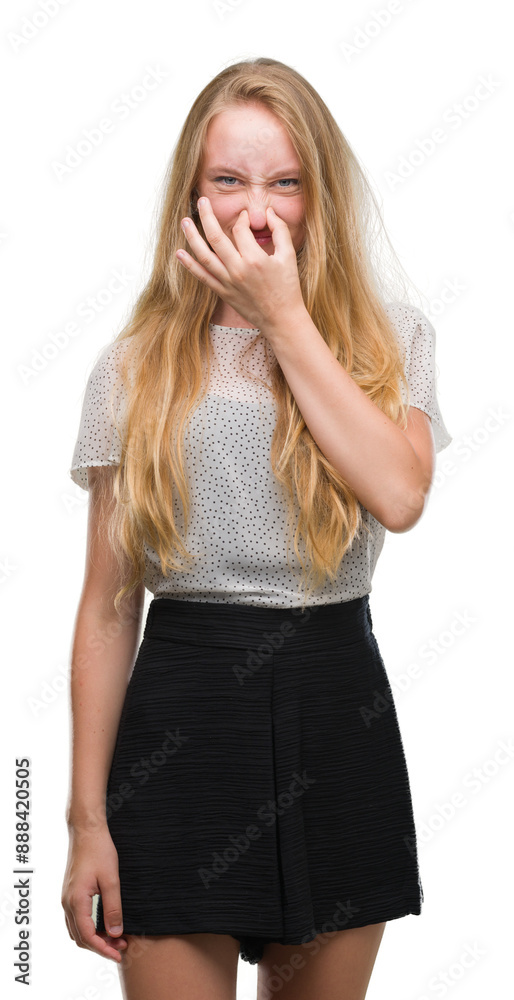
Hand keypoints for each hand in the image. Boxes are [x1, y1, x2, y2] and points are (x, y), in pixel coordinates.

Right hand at [61, 825, 127, 963]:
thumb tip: (116, 933)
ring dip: (94, 938)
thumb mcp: (111, 880)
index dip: (103, 949)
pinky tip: (104, 925)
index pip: (87, 936)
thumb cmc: (99, 851)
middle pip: (80, 937)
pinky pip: (76, 919)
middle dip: (100, 946)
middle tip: (122, 946)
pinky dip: (89, 928)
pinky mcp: (71, 893)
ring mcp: (67, 898)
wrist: (86, 831)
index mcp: (76, 901)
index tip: (119, 954)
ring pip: (77, 930)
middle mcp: (67, 903)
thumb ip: (113, 908)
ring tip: (116, 937)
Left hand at [176, 197, 304, 331]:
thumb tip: (269, 211)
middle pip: (216, 237)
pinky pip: (203, 277)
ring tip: (184, 221)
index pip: (241, 230)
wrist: (281, 319)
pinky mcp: (223, 292)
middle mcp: (238, 270)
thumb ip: (280, 230)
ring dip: (192, 237)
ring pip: (204, 256)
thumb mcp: (289, 256)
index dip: (242, 219)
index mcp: (255, 259)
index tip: (244, 216)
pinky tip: (180, 253)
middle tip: (202, 201)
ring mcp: (228, 282)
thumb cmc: (287, 288)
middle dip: (207, 216)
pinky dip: (190, 265)